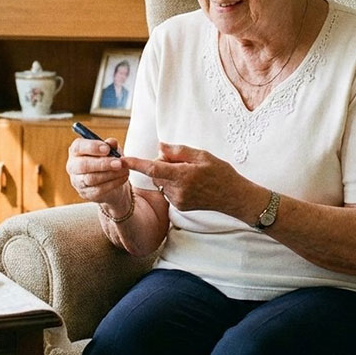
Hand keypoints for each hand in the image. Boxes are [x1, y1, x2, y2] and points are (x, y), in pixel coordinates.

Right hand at [66, 137, 127, 207]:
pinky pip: (98, 190)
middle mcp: (73, 166)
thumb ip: (110, 145)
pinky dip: (113, 183)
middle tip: (119, 163)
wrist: (111, 180)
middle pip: (83, 165)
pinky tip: (123, 178)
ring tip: (124, 170)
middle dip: (102, 164)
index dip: (92, 147)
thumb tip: (112, 143)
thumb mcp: (111, 149)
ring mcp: (77, 181)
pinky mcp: (86, 193)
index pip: (78, 147)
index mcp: (76, 151)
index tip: (107, 149)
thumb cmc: (107, 159)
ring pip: (91, 178)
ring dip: (110, 174)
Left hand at [123, 143, 257, 219]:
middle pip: (155, 174)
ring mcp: (178, 200)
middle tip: (180, 160)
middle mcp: (178, 190)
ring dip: (167, 175)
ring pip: (161, 183)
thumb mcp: (202, 155)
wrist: (233, 197)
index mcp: (183, 175)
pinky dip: (173, 184)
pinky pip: (167, 191)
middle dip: (161, 165)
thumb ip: (178, 151)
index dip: (135, 163)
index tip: (122, 159)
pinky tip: (190, 184)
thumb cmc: (221, 173)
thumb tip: (159, 147)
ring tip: (188, 173)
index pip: (153, 168)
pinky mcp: (179, 207)